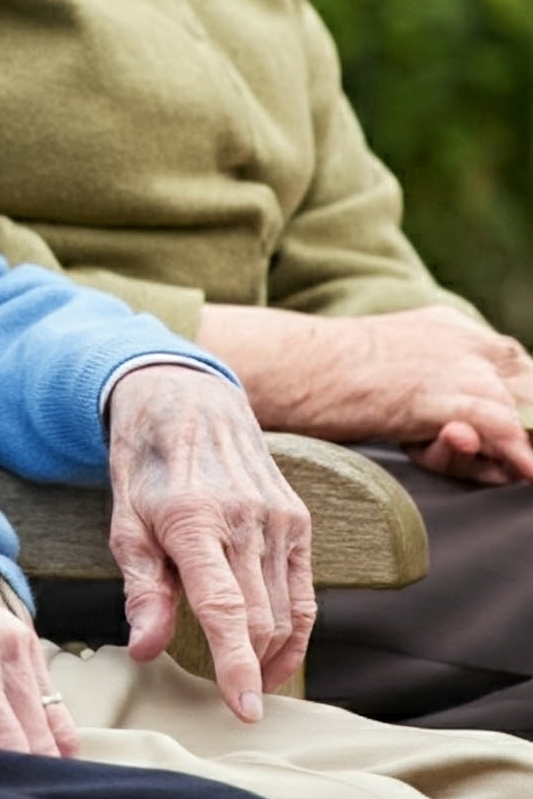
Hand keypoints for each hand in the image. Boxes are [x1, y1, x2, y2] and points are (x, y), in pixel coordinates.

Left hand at [0, 534, 75, 757]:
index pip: (13, 747)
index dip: (6, 782)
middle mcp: (6, 649)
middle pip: (44, 744)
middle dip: (25, 774)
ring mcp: (22, 641)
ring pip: (58, 729)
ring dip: (37, 756)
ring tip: (2, 765)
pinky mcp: (27, 640)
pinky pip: (53, 704)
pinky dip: (42, 731)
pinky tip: (9, 737)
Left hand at [105, 366, 313, 721]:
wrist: (186, 398)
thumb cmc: (146, 463)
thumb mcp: (124, 519)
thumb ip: (141, 587)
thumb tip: (145, 649)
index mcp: (193, 517)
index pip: (224, 606)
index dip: (236, 664)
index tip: (244, 709)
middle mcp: (244, 517)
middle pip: (259, 618)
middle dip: (246, 666)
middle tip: (223, 691)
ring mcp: (278, 517)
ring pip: (287, 612)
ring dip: (269, 654)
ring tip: (243, 676)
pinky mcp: (299, 519)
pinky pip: (305, 593)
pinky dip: (295, 633)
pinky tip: (274, 654)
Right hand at [199, 304, 532, 481]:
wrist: (289, 365)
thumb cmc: (322, 375)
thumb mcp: (393, 371)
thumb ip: (436, 392)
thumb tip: (468, 437)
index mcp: (448, 326)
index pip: (515, 367)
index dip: (522, 409)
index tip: (520, 441)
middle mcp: (459, 338)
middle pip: (526, 387)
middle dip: (526, 427)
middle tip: (520, 462)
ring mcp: (450, 363)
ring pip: (516, 412)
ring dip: (514, 447)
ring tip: (514, 471)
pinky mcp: (435, 394)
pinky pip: (497, 427)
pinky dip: (512, 452)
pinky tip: (520, 471)